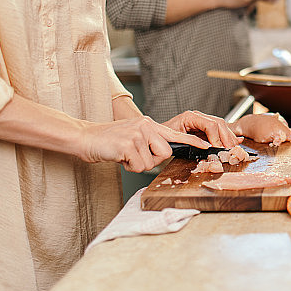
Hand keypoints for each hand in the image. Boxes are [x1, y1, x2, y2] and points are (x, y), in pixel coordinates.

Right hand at [79, 116, 213, 172]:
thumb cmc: (107, 141)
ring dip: (137, 164)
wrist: (84, 137)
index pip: (175, 134)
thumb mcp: (132, 135)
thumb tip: (160, 154)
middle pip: (165, 153)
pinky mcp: (128, 144)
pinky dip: (128, 166)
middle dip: (151, 160)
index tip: (206, 146)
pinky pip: (138, 166)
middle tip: (134, 156)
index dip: (192, 142)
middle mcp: (146, 126)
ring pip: (150, 162)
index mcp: (149, 124)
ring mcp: (137, 134)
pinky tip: (118, 157)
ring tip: (124, 155)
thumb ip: (148, 141)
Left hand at [161, 110, 239, 147]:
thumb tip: (208, 147)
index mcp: (190, 117)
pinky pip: (220, 128)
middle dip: (226, 138)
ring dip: (229, 137)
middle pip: (219, 123)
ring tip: (234, 148)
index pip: (210, 125)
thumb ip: (192, 142)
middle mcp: (198, 116)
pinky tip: (236, 140)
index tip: (219, 149)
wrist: (157, 135)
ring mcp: (202, 120)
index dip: (216, 138)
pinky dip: (228, 135)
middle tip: (230, 150)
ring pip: (222, 125)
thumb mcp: (175, 140)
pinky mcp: (204, 126)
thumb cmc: (163, 137)